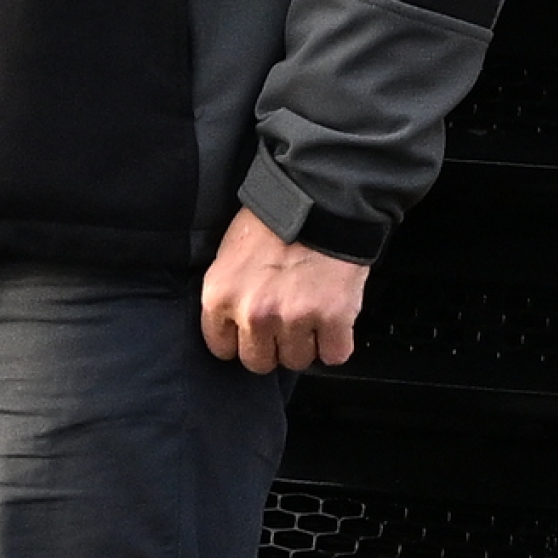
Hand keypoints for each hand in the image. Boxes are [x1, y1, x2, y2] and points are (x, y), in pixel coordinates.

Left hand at [199, 208, 365, 376]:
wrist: (321, 195)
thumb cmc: (276, 217)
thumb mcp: (230, 252)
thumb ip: (229, 292)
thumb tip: (232, 324)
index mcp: (220, 296)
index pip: (222, 349)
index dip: (241, 339)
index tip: (253, 330)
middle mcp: (253, 313)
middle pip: (259, 362)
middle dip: (273, 345)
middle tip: (285, 319)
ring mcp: (293, 318)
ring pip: (297, 361)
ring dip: (306, 343)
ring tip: (310, 312)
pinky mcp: (332, 318)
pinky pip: (334, 355)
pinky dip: (337, 341)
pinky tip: (333, 319)